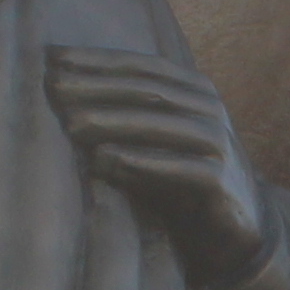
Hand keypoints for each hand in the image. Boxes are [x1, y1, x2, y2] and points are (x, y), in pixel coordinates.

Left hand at [46, 46, 273, 289]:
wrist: (238, 229)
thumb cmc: (183, 182)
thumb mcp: (151, 143)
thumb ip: (119, 118)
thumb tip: (59, 92)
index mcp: (192, 90)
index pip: (140, 66)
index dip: (96, 60)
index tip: (51, 59)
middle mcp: (208, 108)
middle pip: (147, 90)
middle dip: (97, 86)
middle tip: (53, 87)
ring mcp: (218, 143)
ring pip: (161, 123)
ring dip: (113, 121)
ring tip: (72, 123)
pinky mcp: (221, 181)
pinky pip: (179, 167)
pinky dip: (140, 161)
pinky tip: (105, 159)